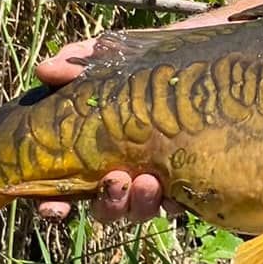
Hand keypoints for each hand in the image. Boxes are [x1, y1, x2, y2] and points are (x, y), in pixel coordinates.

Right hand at [29, 37, 178, 224]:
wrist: (218, 54)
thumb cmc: (160, 59)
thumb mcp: (118, 54)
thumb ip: (79, 63)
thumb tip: (44, 69)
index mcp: (100, 148)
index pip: (69, 186)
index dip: (55, 204)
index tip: (54, 206)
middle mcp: (127, 168)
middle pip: (106, 207)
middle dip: (107, 203)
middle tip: (115, 180)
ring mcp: (159, 175)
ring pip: (139, 209)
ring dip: (139, 202)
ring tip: (148, 181)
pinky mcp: (193, 177)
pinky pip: (179, 204)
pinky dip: (174, 201)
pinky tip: (176, 189)